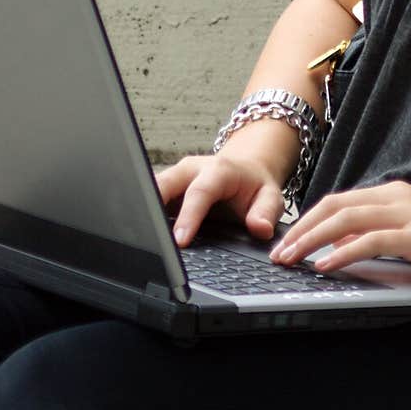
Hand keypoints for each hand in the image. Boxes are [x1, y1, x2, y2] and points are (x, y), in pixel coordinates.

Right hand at [156, 153, 285, 246]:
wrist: (246, 169)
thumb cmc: (255, 185)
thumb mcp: (270, 197)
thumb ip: (266, 212)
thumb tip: (260, 228)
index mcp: (218, 170)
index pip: (199, 192)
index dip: (189, 216)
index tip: (180, 240)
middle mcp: (192, 169)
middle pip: (165, 184)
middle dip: (152, 206)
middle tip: (146, 236)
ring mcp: (176, 177)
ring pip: (152, 188)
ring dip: (145, 209)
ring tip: (139, 236)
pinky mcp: (167, 187)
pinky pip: (151, 197)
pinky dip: (146, 213)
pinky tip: (143, 232)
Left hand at [269, 180, 410, 286]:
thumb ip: (381, 235)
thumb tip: (342, 246)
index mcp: (395, 194)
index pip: (340, 201)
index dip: (310, 219)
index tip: (289, 239)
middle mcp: (397, 196)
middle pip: (335, 206)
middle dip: (301, 228)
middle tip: (278, 251)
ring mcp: (407, 213)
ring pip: (345, 219)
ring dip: (312, 240)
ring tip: (291, 258)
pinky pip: (369, 240)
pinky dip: (342, 252)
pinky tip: (325, 265)